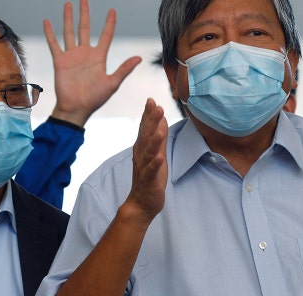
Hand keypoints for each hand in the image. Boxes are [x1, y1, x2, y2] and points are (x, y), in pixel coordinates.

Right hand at [43, 0, 141, 125]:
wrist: (76, 108)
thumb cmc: (95, 99)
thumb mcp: (113, 83)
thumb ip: (124, 69)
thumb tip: (139, 57)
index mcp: (99, 57)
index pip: (106, 36)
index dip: (110, 23)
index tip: (112, 11)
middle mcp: (85, 54)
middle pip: (86, 28)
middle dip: (85, 14)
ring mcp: (72, 56)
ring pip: (70, 32)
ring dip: (68, 18)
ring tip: (68, 4)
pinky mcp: (60, 61)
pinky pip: (54, 44)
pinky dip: (50, 33)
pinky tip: (47, 21)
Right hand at [125, 98, 168, 224]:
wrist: (141, 203)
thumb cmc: (150, 177)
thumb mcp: (156, 154)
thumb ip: (159, 137)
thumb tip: (161, 119)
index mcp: (142, 148)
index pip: (144, 128)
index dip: (148, 115)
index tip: (151, 100)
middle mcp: (141, 156)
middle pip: (146, 136)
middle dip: (151, 121)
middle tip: (156, 106)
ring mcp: (144, 168)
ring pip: (148, 152)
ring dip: (154, 139)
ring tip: (159, 127)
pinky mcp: (149, 180)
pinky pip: (151, 171)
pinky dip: (155, 163)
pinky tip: (160, 157)